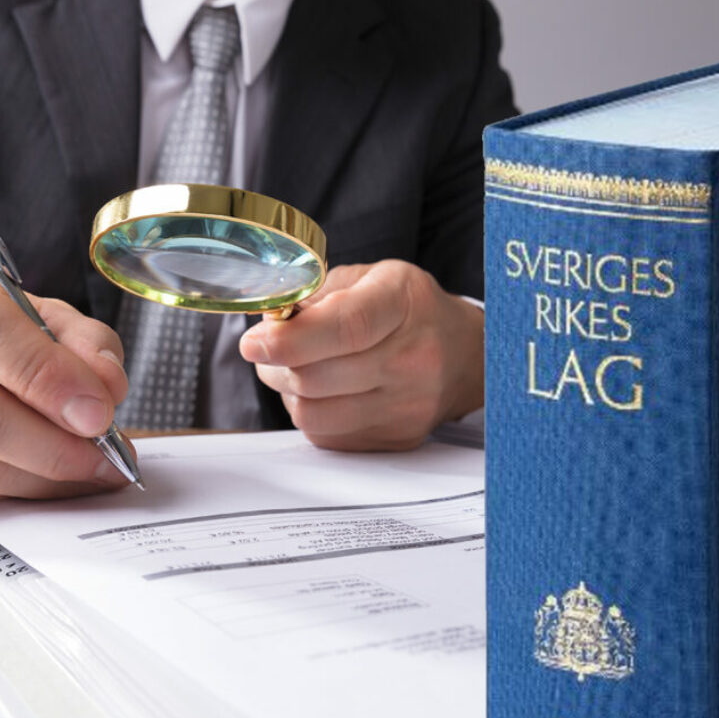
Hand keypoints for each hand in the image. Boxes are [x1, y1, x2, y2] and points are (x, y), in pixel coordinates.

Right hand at [0, 241, 130, 510]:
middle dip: (50, 442)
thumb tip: (107, 388)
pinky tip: (43, 478)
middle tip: (103, 453)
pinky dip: (12, 490)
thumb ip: (76, 338)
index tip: (97, 409)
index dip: (42, 374)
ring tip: (88, 469)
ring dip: (39, 476)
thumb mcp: (27, 305)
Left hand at [239, 259, 482, 450]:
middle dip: (274, 363)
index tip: (253, 342)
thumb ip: (317, 294)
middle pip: (316, 377)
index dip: (290, 339)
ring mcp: (407, 406)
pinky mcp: (396, 439)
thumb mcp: (371, 278)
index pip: (346, 327)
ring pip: (313, 413)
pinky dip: (310, 413)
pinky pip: (326, 436)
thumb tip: (268, 324)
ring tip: (295, 368)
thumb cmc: (410, 310)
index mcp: (403, 303)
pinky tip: (322, 391)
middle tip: (266, 347)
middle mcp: (412, 359)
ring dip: (288, 392)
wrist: (465, 355)